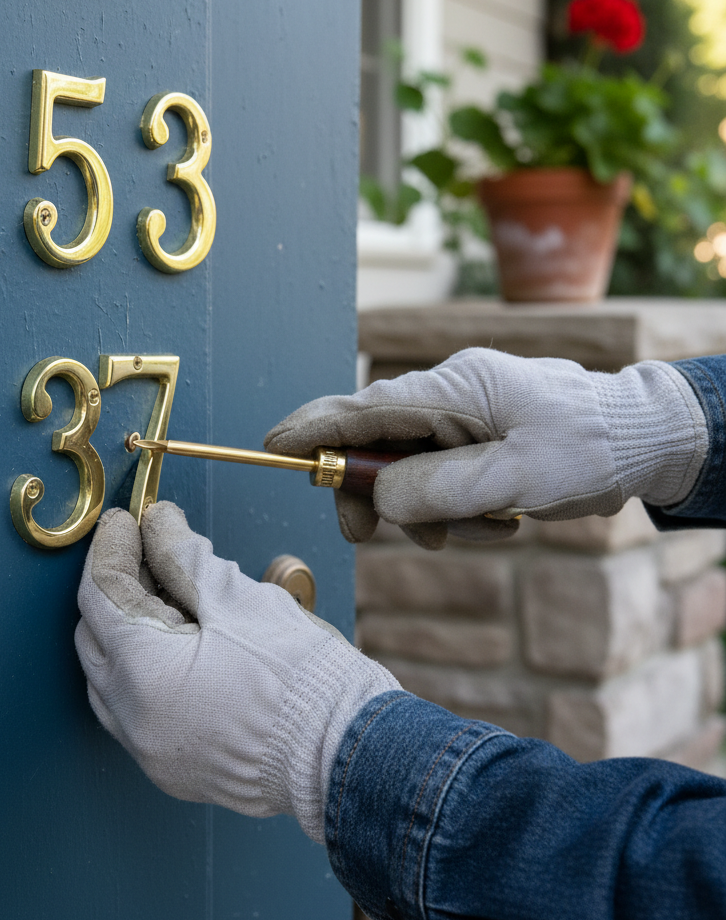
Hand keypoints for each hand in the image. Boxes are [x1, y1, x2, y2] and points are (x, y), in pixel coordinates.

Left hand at [75, 502, 397, 841]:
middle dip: (116, 587)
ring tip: (167, 594)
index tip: (128, 520)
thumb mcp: (239, 600)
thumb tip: (157, 525)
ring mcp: (152, 752)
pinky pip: (138, 712)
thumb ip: (183, 555)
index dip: (110, 548)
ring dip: (128, 633)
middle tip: (146, 548)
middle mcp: (134, 721)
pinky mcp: (175, 769)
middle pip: (96, 636)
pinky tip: (181, 644)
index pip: (101, 595)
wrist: (347, 753)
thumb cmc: (302, 680)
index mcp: (143, 674)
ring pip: (112, 679)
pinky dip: (147, 672)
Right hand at [265, 348, 707, 549]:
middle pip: (377, 444)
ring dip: (432, 513)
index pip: (365, 406)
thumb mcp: (517, 476)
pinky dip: (457, 513)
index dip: (315, 428)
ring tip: (485, 529)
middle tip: (366, 532)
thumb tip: (379, 498)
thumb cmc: (593, 446)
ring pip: (409, 472)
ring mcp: (462, 421)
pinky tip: (498, 524)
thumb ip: (440, 488)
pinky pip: (441, 483)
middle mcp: (451, 397)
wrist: (646, 442)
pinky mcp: (476, 445)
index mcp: (456, 387)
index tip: (273, 446)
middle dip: (376, 494)